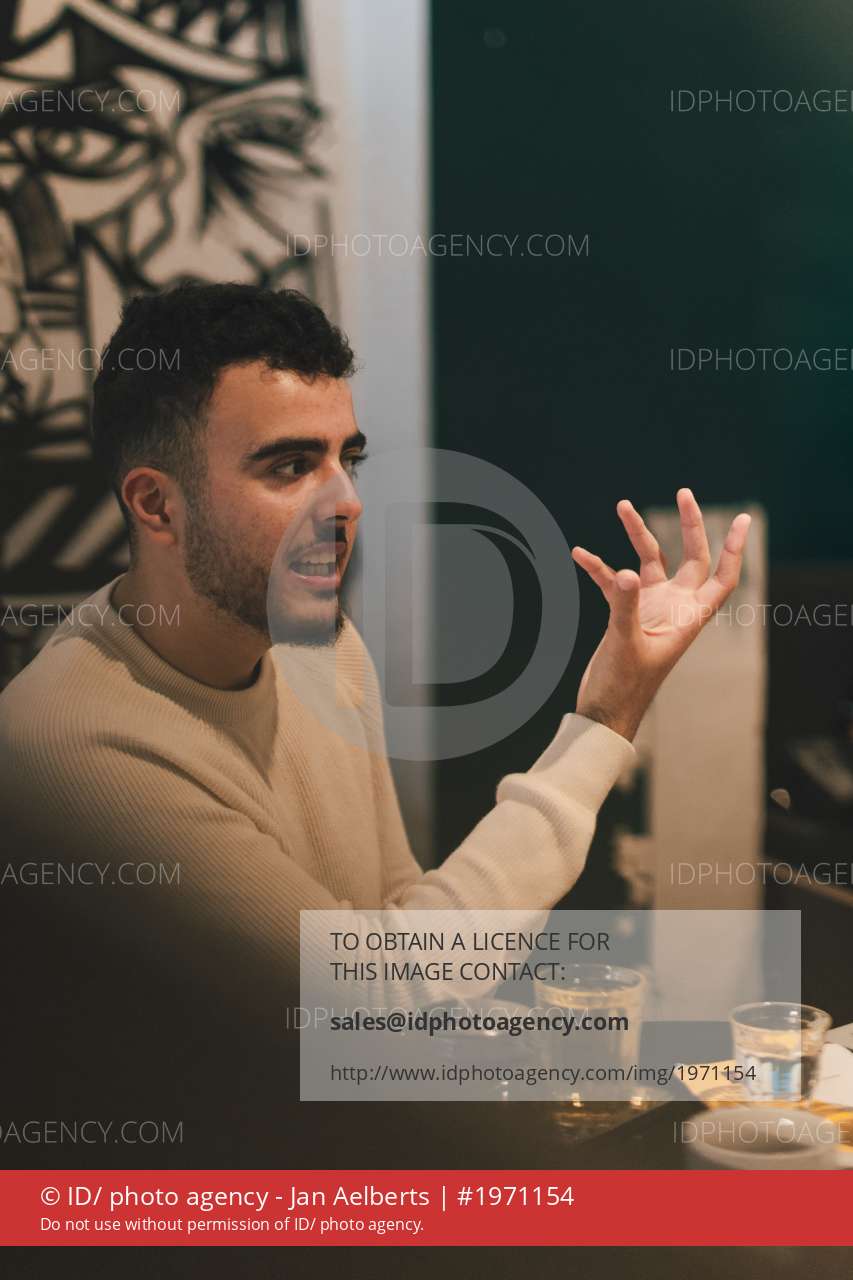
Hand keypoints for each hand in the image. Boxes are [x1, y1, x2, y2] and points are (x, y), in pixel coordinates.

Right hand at [572, 488, 750, 741]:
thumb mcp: (625, 644)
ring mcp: (650, 609)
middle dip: (689, 525)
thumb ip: (625, 606)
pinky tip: (579, 554)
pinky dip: (599, 568)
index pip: (722, 577)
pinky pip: (614, 582)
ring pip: (650, 562)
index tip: (740, 519)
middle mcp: (674, 608)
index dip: (733, 548)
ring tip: (623, 506)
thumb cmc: (623, 687)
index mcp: (688, 617)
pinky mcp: (625, 615)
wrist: (603, 712)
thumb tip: (625, 571)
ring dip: (638, 535)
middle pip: (691, 558)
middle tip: (684, 493)